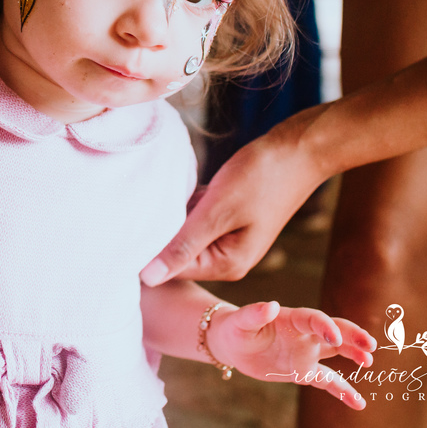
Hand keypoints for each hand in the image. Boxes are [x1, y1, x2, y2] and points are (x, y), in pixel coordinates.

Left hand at [141, 106, 331, 283]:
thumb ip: (183, 245)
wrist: (300, 148)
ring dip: (173, 214)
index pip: (172, 269)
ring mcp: (229, 236)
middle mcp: (227, 257)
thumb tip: (148, 279)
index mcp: (227, 265)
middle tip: (139, 206)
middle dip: (161, 230)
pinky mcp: (229, 216)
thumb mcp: (217, 212)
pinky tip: (181, 185)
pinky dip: (187, 203)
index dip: (148, 250)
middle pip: (177, 251)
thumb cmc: (262, 177)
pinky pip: (197, 215)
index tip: (126, 228)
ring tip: (156, 193)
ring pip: (185, 231)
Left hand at [210, 301, 375, 410]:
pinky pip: (327, 381)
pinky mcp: (303, 370)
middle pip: (334, 332)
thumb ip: (254, 314)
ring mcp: (306, 352)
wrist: (231, 343)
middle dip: (352, 336)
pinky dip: (343, 391)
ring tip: (369, 362)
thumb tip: (269, 305)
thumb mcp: (239, 321)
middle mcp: (304, 334)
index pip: (313, 319)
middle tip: (370, 345)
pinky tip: (358, 403)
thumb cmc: (235, 327)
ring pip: (336, 352)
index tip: (333, 337)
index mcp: (290, 318)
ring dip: (353, 355)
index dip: (325, 326)